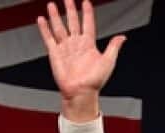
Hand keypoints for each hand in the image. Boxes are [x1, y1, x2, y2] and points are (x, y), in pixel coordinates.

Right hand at [36, 0, 125, 119]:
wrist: (80, 92)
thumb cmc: (95, 80)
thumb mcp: (108, 62)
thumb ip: (113, 47)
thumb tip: (123, 37)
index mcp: (89, 44)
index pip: (87, 24)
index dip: (87, 13)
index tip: (86, 1)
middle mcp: (76, 44)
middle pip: (72, 22)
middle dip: (70, 10)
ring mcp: (65, 48)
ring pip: (59, 27)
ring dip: (55, 16)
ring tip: (52, 4)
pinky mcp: (54, 53)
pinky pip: (49, 38)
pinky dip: (44, 29)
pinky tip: (41, 19)